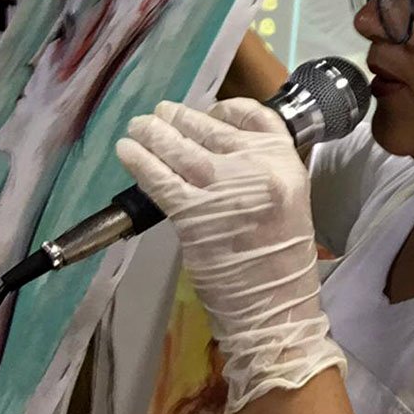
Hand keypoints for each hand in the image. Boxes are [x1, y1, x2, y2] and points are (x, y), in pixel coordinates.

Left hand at [117, 99, 344, 410]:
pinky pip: (161, 179)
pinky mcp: (194, 212)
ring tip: (138, 127)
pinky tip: (127, 152)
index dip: (224, 109)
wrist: (276, 304)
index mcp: (285, 160)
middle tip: (160, 114)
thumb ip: (259, 170)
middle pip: (211, 129)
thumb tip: (213, 147)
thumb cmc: (280, 258)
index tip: (207, 110)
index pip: (254, 117)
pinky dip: (140, 163)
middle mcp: (257, 167)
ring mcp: (224, 188)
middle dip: (180, 119)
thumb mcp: (287, 199)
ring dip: (154, 134)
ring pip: (181, 149)